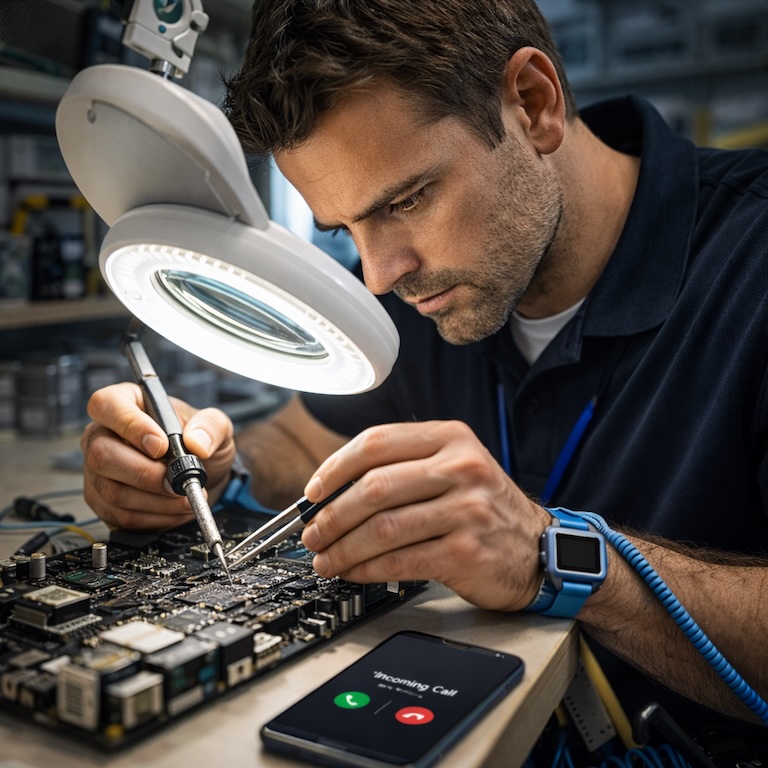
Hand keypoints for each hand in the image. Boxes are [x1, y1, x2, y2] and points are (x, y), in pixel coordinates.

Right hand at [81, 382, 235, 529]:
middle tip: (177, 481)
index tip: (162, 445)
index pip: (107, 405)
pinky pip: (121, 514)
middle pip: (102, 455)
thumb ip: (211, 426)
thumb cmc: (198, 442)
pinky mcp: (102, 500)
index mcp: (125, 402)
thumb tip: (197, 442)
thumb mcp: (216, 426)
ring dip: (157, 500)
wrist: (201, 475)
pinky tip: (174, 508)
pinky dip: (155, 516)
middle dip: (147, 474)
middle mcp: (102, 434)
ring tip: (185, 496)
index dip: (131, 426)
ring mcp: (97, 470)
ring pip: (112, 490)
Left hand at [300, 420, 550, 610]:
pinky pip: (400, 560)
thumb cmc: (485, 507)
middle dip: (331, 514)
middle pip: (374, 487)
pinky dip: (366, 568)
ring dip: (342, 547)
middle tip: (311, 533)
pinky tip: (352, 571)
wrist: (539, 549)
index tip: (313, 491)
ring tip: (324, 558)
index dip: (334, 468)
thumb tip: (332, 491)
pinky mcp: (466, 551)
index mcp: (451, 438)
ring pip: (383, 527)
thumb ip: (404, 468)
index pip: (376, 442)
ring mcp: (466, 510)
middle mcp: (461, 468)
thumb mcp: (455, 468)